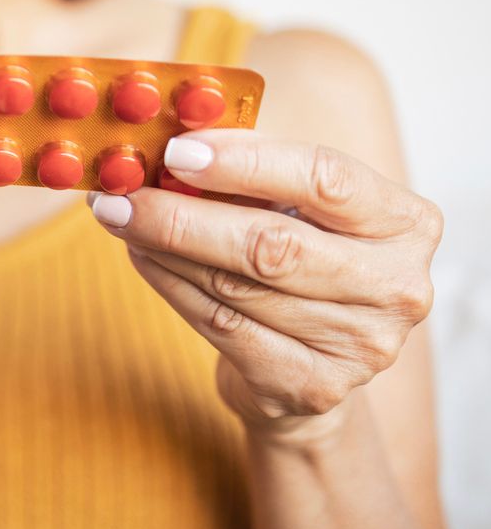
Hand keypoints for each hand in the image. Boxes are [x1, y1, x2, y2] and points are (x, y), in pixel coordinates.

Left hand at [88, 130, 441, 440]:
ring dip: (165, 248)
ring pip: (236, 287)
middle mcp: (396, 286)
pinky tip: (142, 258)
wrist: (310, 365)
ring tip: (122, 220)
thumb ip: (252, 172)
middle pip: (273, 244)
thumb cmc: (300, 262)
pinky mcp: (312, 385)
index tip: (176, 151)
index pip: (326, 178)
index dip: (245, 163)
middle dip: (183, 216)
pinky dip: (171, 286)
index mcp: (406, 222)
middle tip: (122, 195)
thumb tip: (172, 142)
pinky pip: (221, 327)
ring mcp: (359, 345)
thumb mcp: (297, 208)